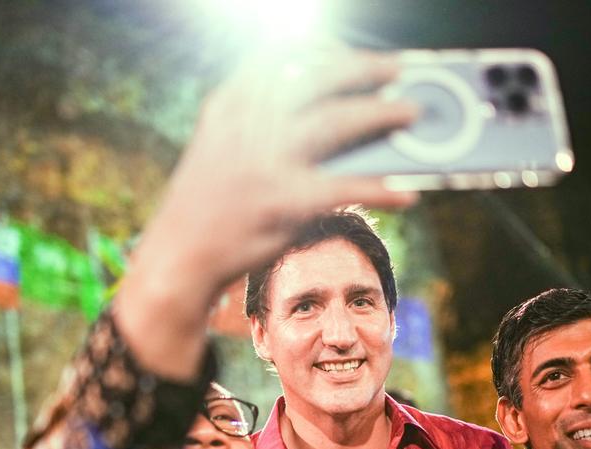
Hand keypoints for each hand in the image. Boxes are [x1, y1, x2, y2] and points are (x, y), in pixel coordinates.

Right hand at [115, 49, 418, 379]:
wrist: (178, 259)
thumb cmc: (209, 205)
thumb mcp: (219, 146)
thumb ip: (259, 121)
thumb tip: (335, 113)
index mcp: (229, 105)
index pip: (279, 57)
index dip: (321, 49)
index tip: (349, 50)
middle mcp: (247, 125)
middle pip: (319, 81)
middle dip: (364, 70)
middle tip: (397, 69)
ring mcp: (266, 163)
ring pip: (338, 123)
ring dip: (382, 113)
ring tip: (412, 113)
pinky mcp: (285, 203)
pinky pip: (347, 186)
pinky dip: (382, 188)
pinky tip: (407, 193)